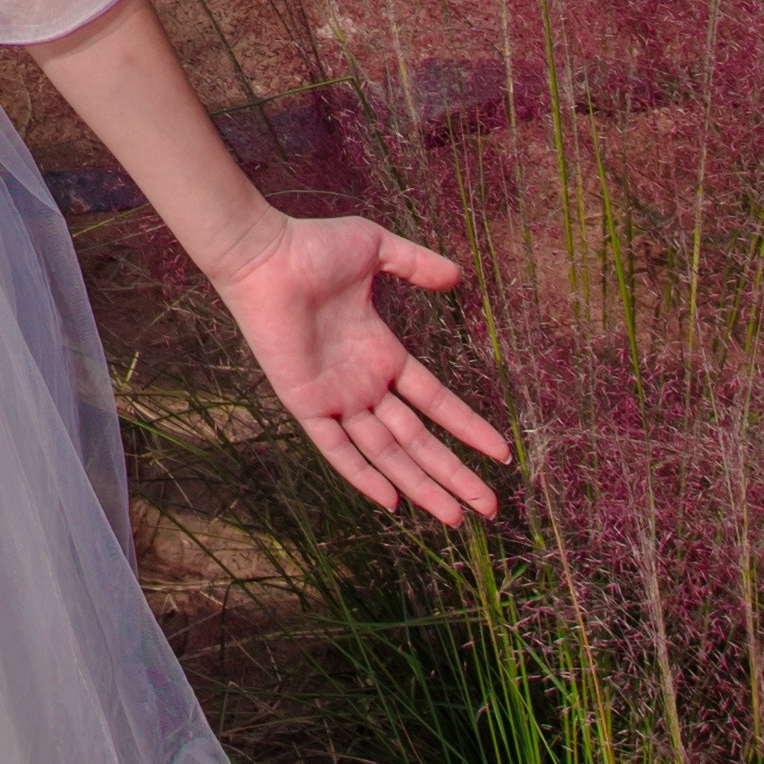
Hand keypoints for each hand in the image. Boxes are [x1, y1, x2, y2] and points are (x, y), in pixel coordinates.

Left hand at [213, 218, 510, 522]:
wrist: (263, 255)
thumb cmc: (312, 246)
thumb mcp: (375, 248)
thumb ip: (416, 264)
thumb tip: (458, 276)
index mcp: (381, 353)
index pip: (434, 402)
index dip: (467, 427)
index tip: (500, 453)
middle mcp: (362, 383)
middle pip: (417, 440)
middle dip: (452, 474)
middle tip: (488, 507)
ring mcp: (335, 397)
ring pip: (385, 452)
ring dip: (419, 485)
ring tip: (454, 517)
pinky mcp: (306, 403)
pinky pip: (336, 448)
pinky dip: (362, 475)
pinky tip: (392, 502)